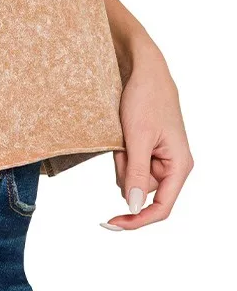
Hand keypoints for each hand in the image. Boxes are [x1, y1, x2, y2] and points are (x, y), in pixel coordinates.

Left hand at [100, 40, 193, 230]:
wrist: (142, 68)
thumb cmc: (145, 98)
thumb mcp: (137, 138)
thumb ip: (137, 174)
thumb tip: (134, 206)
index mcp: (179, 165)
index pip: (161, 208)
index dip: (136, 219)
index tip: (111, 222)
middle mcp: (174, 165)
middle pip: (141, 190)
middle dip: (125, 171)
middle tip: (123, 143)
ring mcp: (161, 157)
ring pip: (132, 176)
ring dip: (122, 159)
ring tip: (125, 133)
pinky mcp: (149, 148)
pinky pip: (129, 162)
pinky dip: (121, 151)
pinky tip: (123, 131)